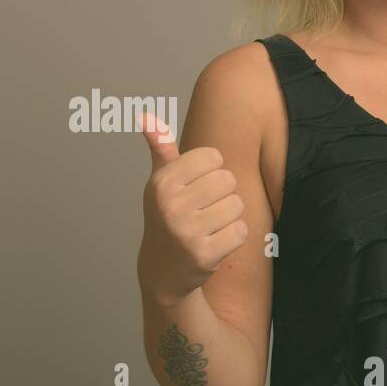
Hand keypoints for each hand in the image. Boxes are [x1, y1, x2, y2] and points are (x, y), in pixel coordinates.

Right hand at [136, 110, 248, 306]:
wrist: (162, 270)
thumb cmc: (166, 217)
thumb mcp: (160, 182)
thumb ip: (160, 148)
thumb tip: (145, 115)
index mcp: (162, 182)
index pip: (213, 157)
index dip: (211, 171)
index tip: (196, 188)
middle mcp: (171, 205)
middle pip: (228, 180)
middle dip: (223, 194)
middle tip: (204, 211)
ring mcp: (187, 231)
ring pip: (237, 204)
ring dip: (229, 216)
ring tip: (209, 226)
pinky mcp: (204, 254)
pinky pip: (241, 231)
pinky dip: (234, 237)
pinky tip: (215, 243)